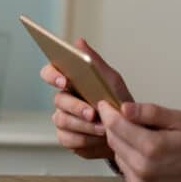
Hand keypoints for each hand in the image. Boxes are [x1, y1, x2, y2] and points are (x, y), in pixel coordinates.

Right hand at [40, 38, 132, 159]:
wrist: (130, 132)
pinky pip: (67, 138)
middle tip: (93, 113)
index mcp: (71, 82)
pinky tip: (98, 138)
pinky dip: (84, 139)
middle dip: (76, 107)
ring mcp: (63, 119)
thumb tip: (79, 42)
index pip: (50, 72)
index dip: (53, 75)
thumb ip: (95, 62)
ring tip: (103, 128)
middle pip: (58, 100)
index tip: (65, 80)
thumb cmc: (118, 102)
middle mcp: (63, 99)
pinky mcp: (67, 137)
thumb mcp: (111, 80)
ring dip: (84, 125)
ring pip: (62, 120)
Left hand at [96, 101, 180, 181]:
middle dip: (115, 127)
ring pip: (117, 156)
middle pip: (113, 140)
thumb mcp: (179, 120)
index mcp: (151, 147)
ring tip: (142, 139)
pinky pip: (125, 171)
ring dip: (123, 144)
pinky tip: (146, 157)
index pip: (116, 126)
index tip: (105, 105)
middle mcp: (142, 168)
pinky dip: (130, 161)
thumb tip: (125, 108)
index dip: (108, 112)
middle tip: (124, 118)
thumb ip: (150, 112)